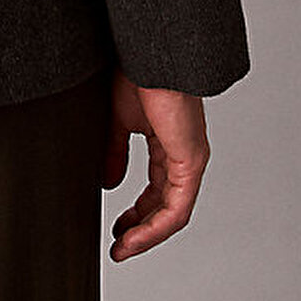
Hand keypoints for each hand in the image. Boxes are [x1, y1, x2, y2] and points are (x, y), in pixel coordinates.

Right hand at [101, 68, 210, 261]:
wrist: (149, 52)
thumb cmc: (136, 71)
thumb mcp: (119, 120)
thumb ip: (116, 152)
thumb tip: (109, 182)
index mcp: (169, 142)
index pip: (157, 188)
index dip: (137, 212)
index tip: (117, 227)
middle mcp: (185, 154)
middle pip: (166, 205)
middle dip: (141, 229)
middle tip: (119, 246)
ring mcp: (191, 158)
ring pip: (173, 212)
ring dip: (147, 235)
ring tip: (123, 248)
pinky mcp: (191, 161)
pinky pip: (176, 207)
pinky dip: (155, 226)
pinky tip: (134, 235)